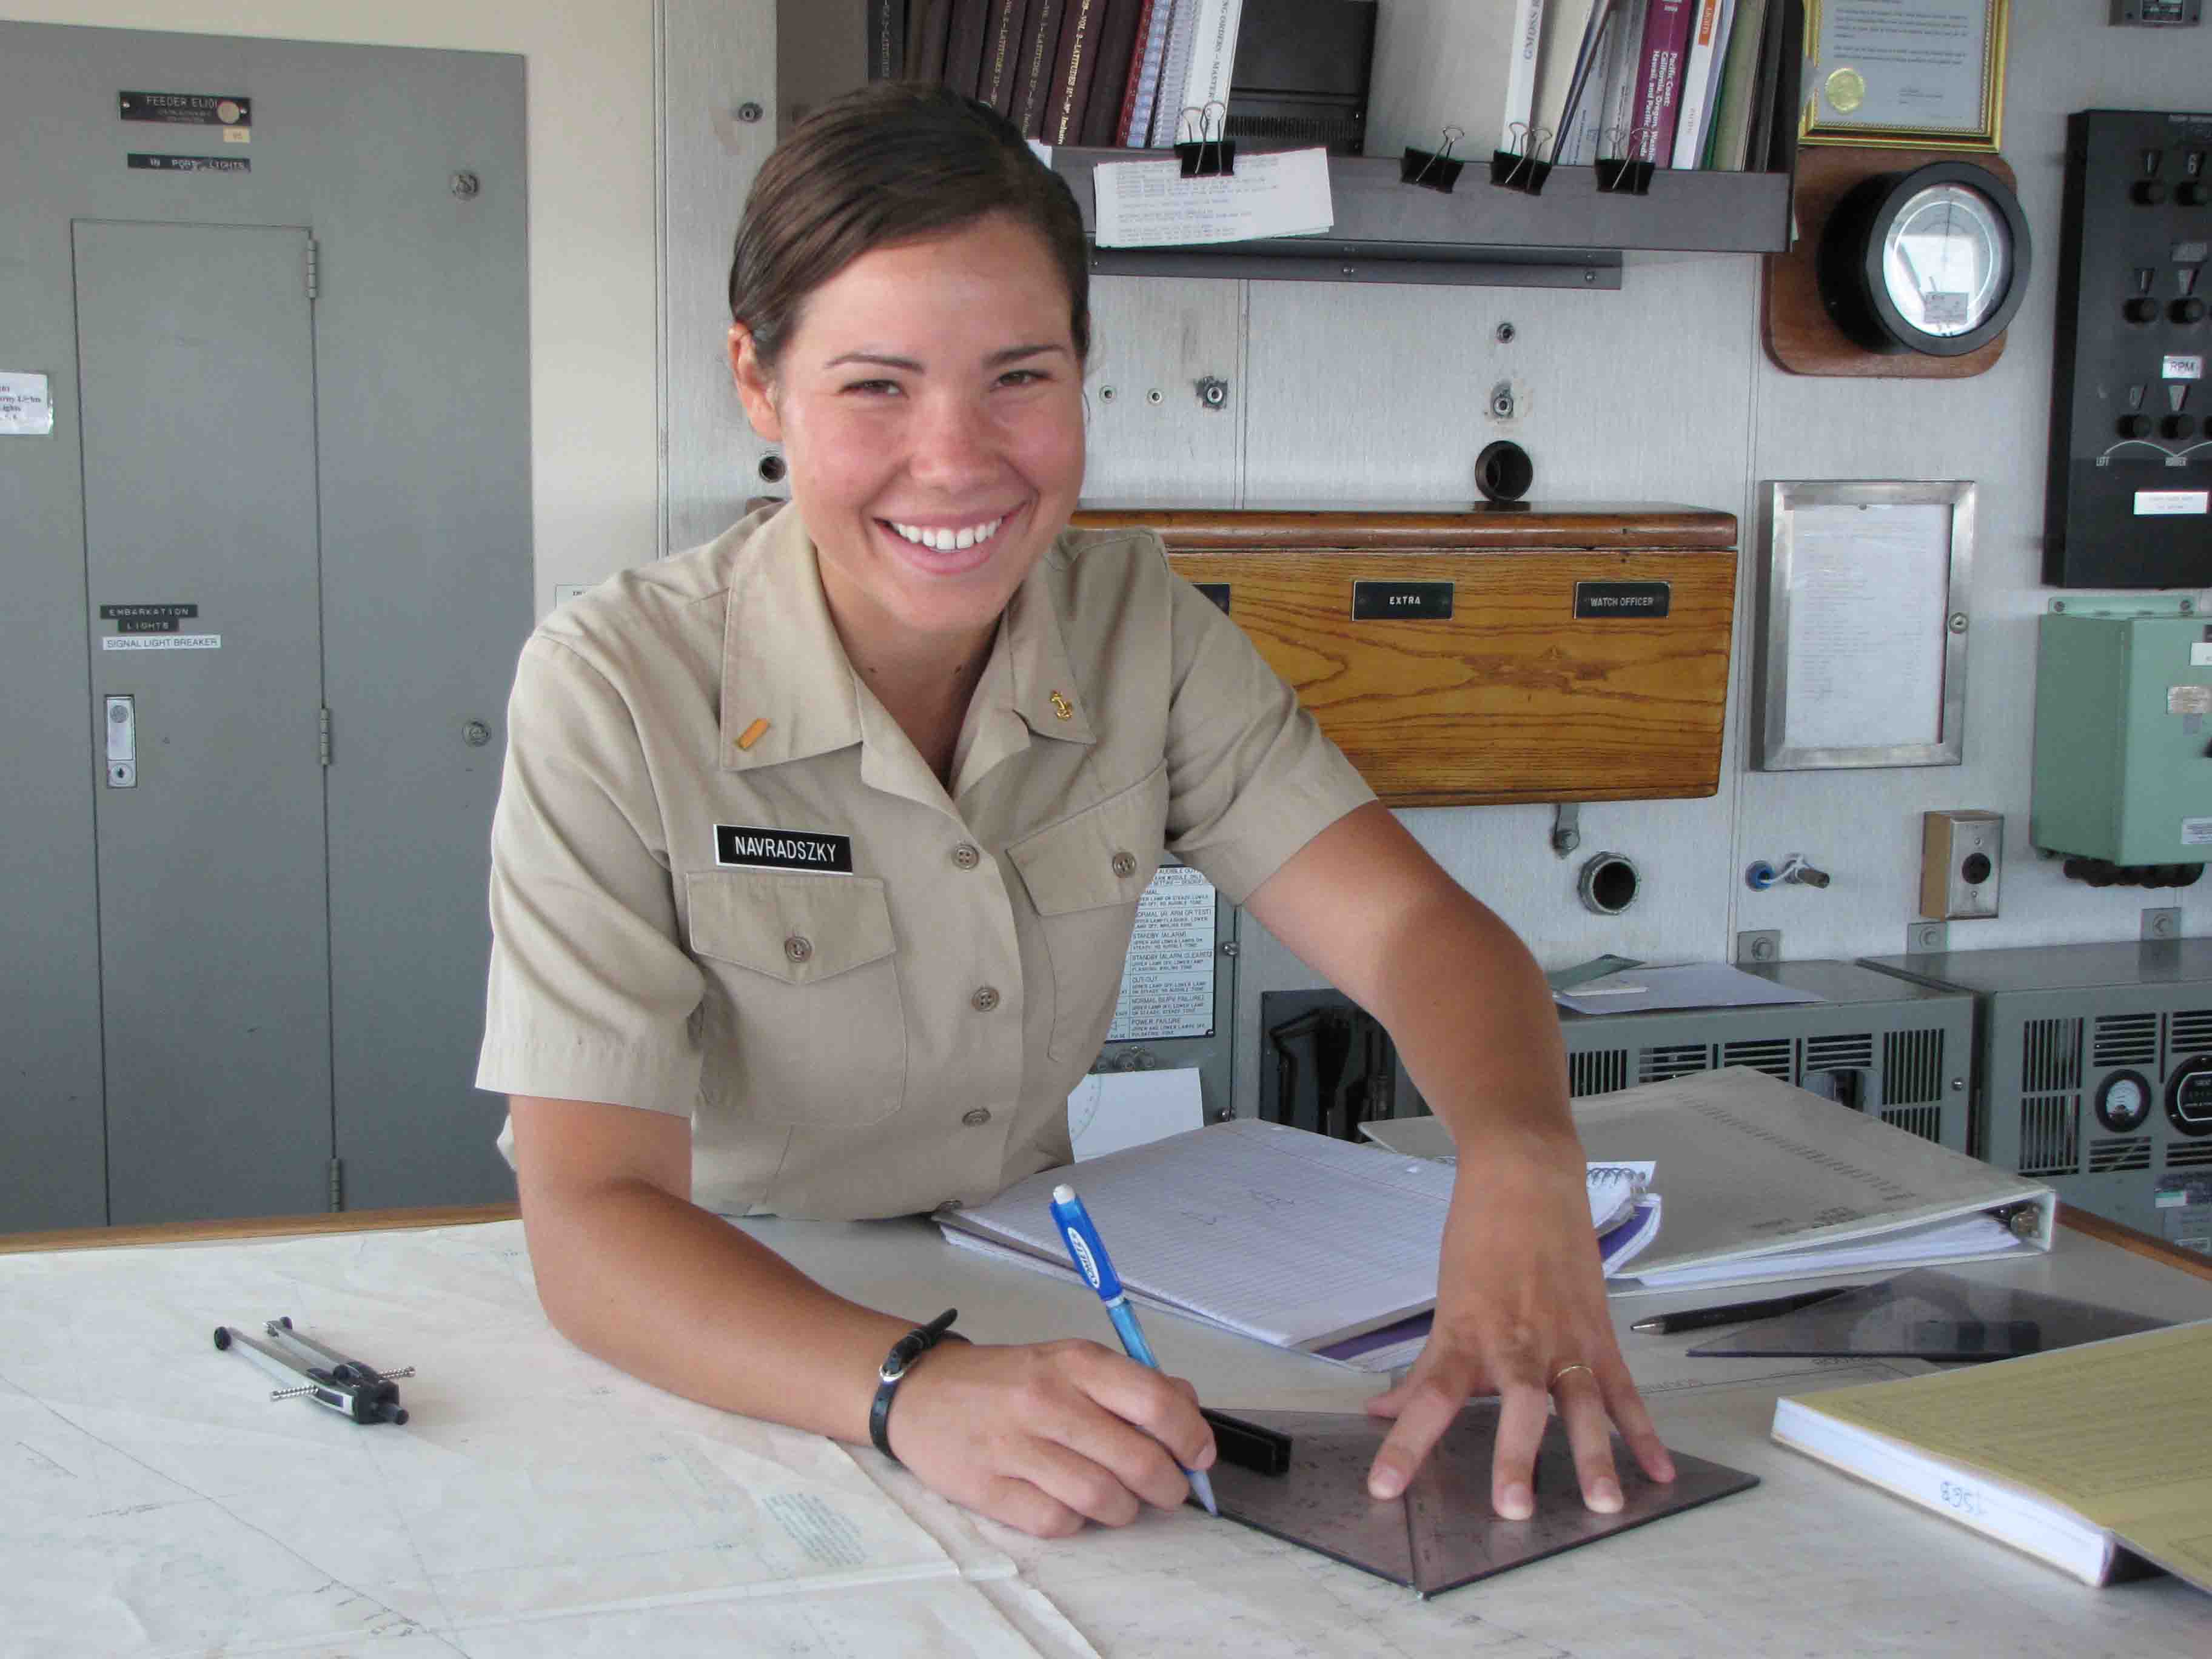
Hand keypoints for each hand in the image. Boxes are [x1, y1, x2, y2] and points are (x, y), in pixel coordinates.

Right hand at [885, 1338, 1217, 1536]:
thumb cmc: (1007, 1380)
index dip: (1191, 1436)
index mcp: (1076, 1362)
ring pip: (1103, 1498)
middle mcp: (1048, 1400)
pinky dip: (1077, 1521)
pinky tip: (1071, 1504)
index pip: (1156, 1402)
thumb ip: (1131, 1382)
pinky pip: (1058, 1521)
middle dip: (1168, 1485)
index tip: (1200, 1455)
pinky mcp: (990, 1489)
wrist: (921, 1393)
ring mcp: (1016, 1446)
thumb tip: (1188, 1409)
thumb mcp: (1070, 1360)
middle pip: (1137, 1459)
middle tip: (1168, 1490)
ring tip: (1121, 1502)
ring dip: (1125, 1510)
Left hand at [1362, 1143, 1673, 1516]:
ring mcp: (1564, 1338)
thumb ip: (1424, 1368)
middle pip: (1517, 1404)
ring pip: (1582, 1403)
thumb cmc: (1479, 1235)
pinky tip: (1659, 1472)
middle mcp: (1516, 1342)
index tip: (1384, 1487)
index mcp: (1466, 1335)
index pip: (1428, 1398)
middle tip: (1514, 1507)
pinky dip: (1644, 1432)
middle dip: (1516, 1456)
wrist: (1526, 1176)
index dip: (1405, 1444)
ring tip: (1603, 1505)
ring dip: (1594, 1455)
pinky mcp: (1599, 1333)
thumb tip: (1381, 1412)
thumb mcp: (1445, 1302)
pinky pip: (1625, 1390)